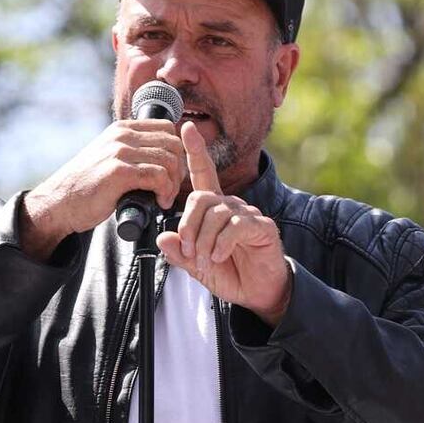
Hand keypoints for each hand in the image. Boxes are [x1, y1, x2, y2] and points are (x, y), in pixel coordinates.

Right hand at [21, 119, 185, 259]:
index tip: (171, 173)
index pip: (167, 128)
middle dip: (179, 168)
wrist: (59, 202)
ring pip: (169, 160)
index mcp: (121, 129)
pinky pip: (158, 176)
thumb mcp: (107, 156)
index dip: (177, 151)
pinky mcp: (118, 172)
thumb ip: (129, 150)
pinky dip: (164, 191)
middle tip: (170, 189)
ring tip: (163, 198)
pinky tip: (158, 202)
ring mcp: (119, 152)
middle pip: (173, 143)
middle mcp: (121, 135)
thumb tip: (160, 156)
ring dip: (172, 183)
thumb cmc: (85, 186)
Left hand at [156, 122, 290, 326]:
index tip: (186, 129)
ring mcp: (247, 215)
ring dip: (204, 240)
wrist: (257, 293)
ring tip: (205, 259)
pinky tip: (220, 256)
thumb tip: (162, 238)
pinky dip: (221, 244)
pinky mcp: (262, 227)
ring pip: (215, 214)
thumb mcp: (195, 265)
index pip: (203, 174)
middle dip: (188, 225)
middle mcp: (230, 206)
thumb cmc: (228, 272)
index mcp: (213, 209)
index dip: (195, 151)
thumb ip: (179, 252)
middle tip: (189, 251)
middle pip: (200, 198)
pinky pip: (235, 226)